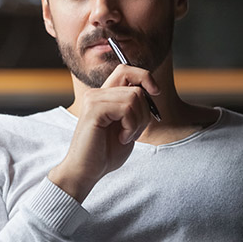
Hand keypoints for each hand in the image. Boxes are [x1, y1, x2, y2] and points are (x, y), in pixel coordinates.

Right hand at [49, 64, 160, 201]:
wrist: (87, 171)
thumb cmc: (106, 153)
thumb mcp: (127, 126)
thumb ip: (135, 108)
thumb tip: (151, 92)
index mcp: (104, 96)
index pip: (126, 70)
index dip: (144, 76)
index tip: (155, 92)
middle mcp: (97, 93)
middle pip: (136, 86)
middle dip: (145, 111)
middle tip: (134, 131)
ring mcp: (93, 100)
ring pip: (134, 97)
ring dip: (138, 122)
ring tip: (126, 136)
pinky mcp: (94, 110)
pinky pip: (126, 109)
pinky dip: (131, 126)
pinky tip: (122, 138)